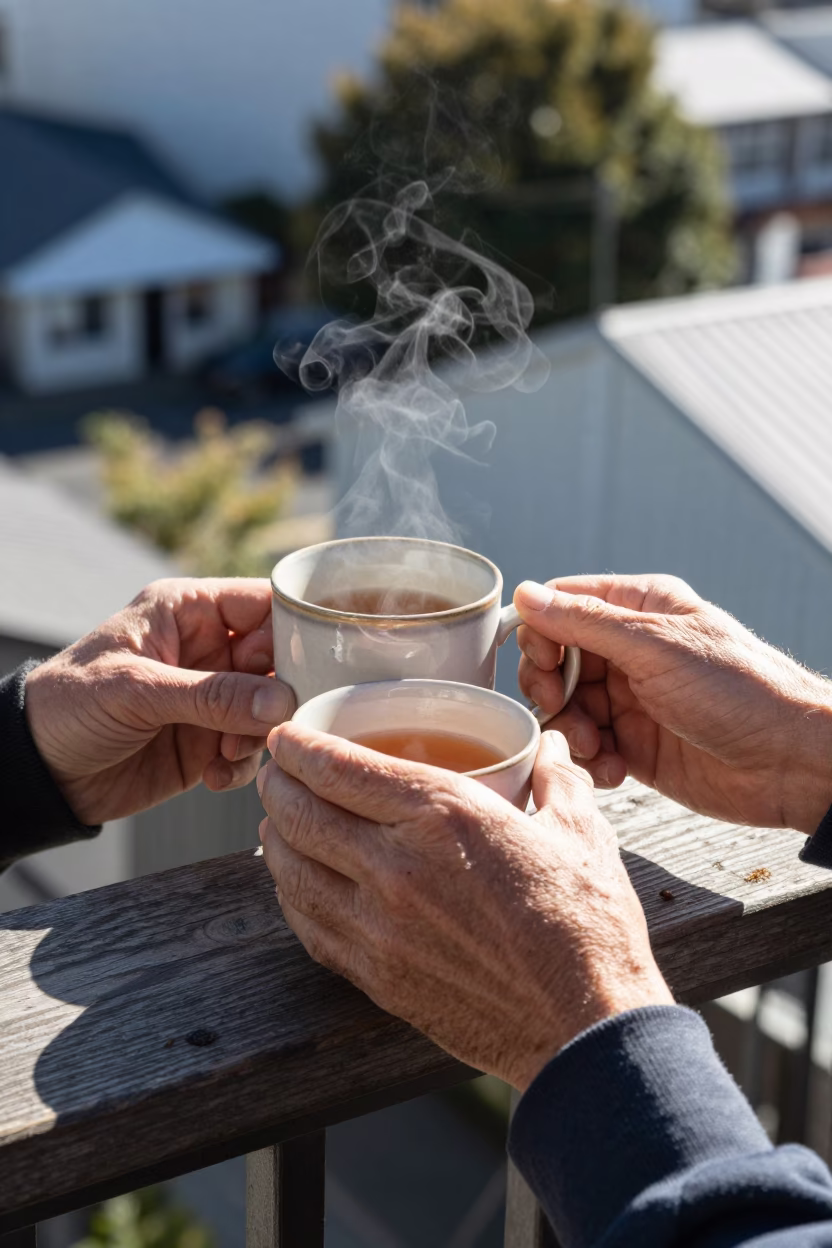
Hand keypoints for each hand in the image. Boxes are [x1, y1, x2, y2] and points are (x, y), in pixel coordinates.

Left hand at [25, 578, 294, 824]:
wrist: (37, 772)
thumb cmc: (71, 705)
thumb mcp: (138, 690)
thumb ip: (212, 695)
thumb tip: (282, 702)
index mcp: (190, 611)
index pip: (264, 603)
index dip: (295, 627)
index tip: (319, 661)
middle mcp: (209, 649)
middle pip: (280, 660)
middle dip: (283, 693)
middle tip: (275, 721)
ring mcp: (212, 697)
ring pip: (272, 709)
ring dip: (260, 735)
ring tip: (226, 753)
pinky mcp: (210, 742)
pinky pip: (252, 750)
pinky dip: (242, 766)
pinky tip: (210, 777)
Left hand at [257, 724, 670, 1090]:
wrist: (586, 1027)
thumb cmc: (588, 927)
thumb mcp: (582, 833)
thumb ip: (557, 779)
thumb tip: (553, 746)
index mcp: (443, 816)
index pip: (339, 768)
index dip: (298, 746)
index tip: (284, 736)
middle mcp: (396, 867)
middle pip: (301, 814)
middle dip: (275, 785)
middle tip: (273, 771)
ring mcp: (378, 927)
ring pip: (292, 871)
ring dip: (274, 839)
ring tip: (275, 822)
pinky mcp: (376, 977)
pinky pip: (309, 927)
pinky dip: (291, 896)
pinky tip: (296, 883)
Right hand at [514, 574, 831, 833]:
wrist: (791, 763)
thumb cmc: (740, 691)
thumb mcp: (656, 646)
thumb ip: (586, 622)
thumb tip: (526, 594)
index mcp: (640, 609)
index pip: (562, 605)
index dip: (541, 635)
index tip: (546, 666)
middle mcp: (632, 651)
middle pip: (555, 660)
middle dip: (550, 689)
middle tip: (562, 708)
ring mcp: (632, 699)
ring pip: (566, 708)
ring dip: (569, 730)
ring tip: (596, 747)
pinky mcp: (636, 746)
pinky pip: (588, 748)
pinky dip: (590, 761)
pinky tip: (615, 770)